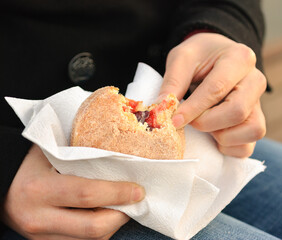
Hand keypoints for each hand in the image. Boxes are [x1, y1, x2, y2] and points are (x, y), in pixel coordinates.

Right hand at [1, 144, 144, 239]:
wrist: (3, 189)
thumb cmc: (30, 165)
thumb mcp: (50, 153)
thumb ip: (80, 156)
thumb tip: (120, 157)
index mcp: (39, 189)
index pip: (87, 194)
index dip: (117, 193)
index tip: (138, 190)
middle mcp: (39, 218)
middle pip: (93, 227)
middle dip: (122, 215)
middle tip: (135, 200)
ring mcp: (41, 237)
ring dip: (114, 225)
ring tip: (124, 207)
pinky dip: (100, 233)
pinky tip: (107, 217)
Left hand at [159, 33, 266, 157]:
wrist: (216, 57)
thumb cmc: (200, 56)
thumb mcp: (182, 58)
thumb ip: (173, 82)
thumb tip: (162, 109)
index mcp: (240, 58)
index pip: (217, 89)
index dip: (193, 108)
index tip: (174, 120)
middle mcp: (255, 81)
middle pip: (237, 111)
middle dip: (206, 123)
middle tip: (189, 121)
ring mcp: (259, 104)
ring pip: (251, 130)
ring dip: (221, 136)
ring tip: (204, 125)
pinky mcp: (256, 123)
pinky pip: (248, 146)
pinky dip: (228, 147)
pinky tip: (213, 136)